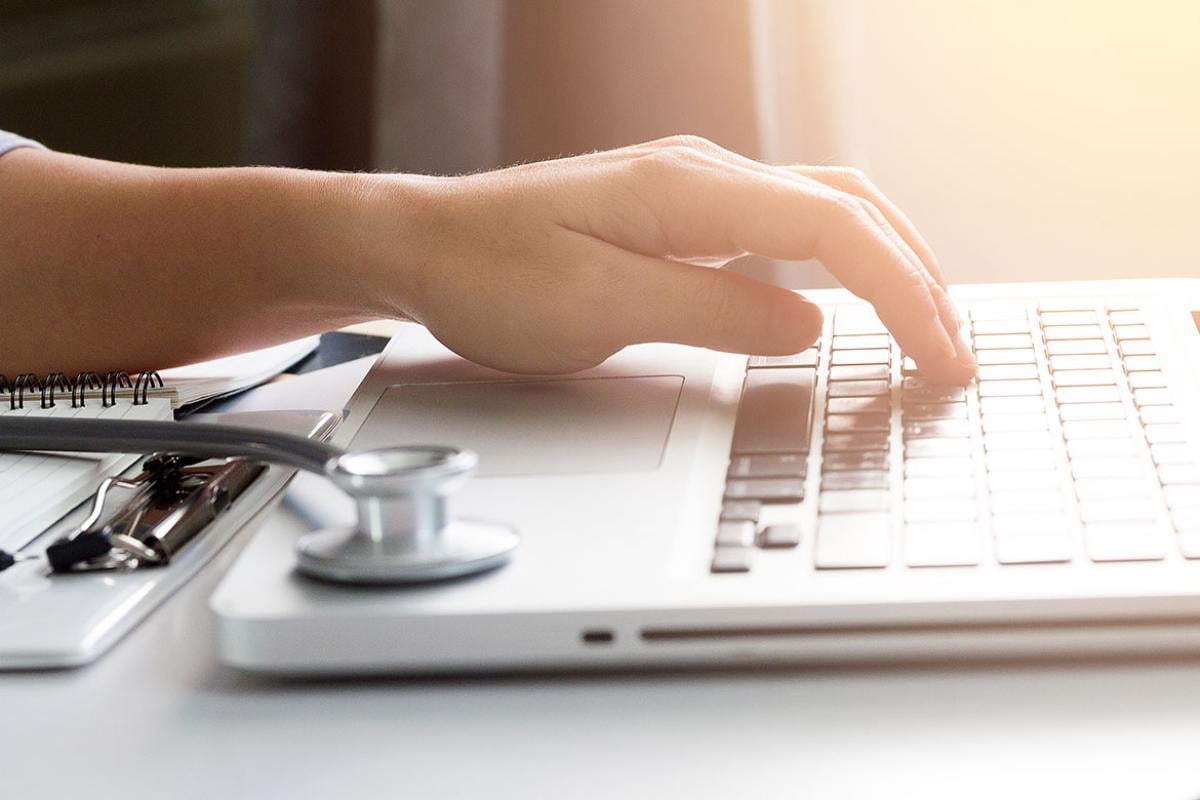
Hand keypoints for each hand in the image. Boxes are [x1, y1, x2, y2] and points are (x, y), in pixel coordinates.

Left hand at [371, 136, 975, 382]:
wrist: (420, 246)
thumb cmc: (486, 275)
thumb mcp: (597, 309)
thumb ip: (712, 313)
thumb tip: (808, 325)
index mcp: (689, 191)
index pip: (835, 229)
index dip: (902, 292)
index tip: (939, 354)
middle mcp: (701, 175)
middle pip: (849, 204)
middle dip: (916, 274)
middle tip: (953, 349)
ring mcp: (690, 191)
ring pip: (822, 210)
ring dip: (884, 263)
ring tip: (924, 324)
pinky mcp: (675, 217)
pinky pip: (780, 229)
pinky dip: (835, 263)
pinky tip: (845, 298)